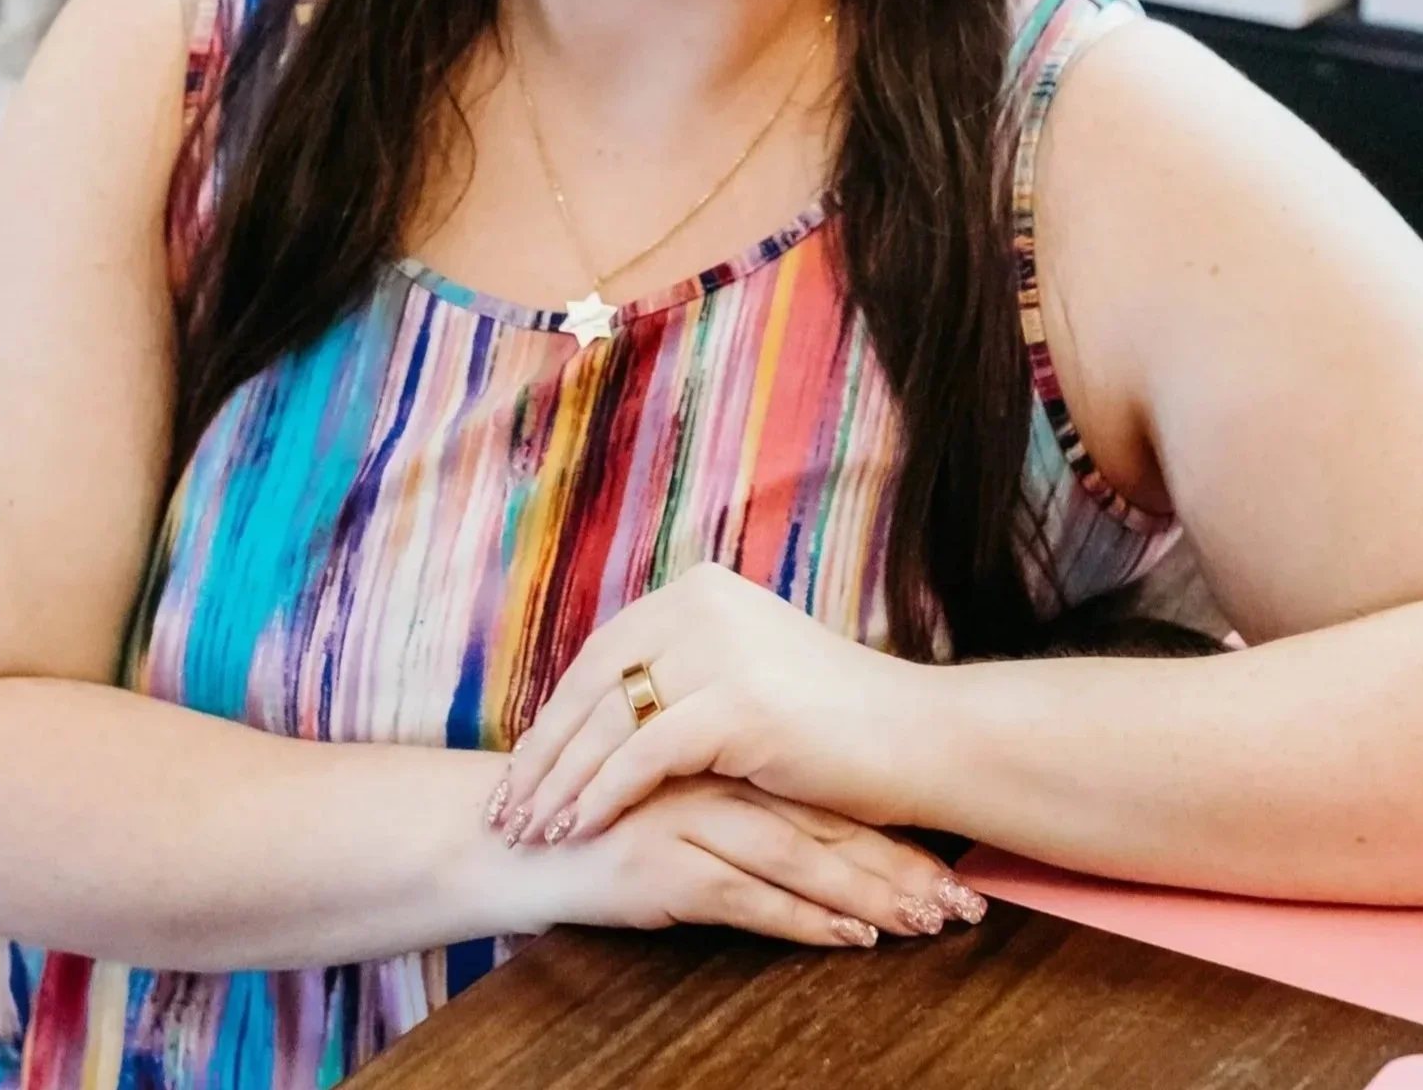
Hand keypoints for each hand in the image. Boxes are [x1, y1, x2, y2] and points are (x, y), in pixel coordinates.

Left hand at [490, 563, 930, 848]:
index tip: (521, 768)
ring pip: (610, 723)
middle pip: (593, 686)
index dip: (556, 716)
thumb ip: (685, 673)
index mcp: (700, 590)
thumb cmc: (837, 720)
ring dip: (561, 783)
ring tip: (529, 832)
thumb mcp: (747, 671)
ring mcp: (719, 650)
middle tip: (503, 810)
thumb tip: (608, 713)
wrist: (919, 736)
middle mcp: (702, 605)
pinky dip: (603, 796)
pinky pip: (644, 756)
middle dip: (543, 754)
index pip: (601, 655)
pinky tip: (579, 830)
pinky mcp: (736, 704)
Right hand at [515, 774, 984, 946]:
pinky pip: (749, 896)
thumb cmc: (601, 823)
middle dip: (901, 866)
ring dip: (870, 893)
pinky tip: (851, 938)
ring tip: (929, 921)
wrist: (512, 841)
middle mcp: (717, 776)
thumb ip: (740, 797)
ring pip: (800, 855)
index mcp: (727, 750)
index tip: (956, 863)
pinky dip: (806, 918)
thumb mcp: (680, 798)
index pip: (826, 790)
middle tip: (966, 903)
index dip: (892, 829)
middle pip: (827, 820)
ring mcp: (690, 817)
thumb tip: (821, 832)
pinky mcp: (664, 865)